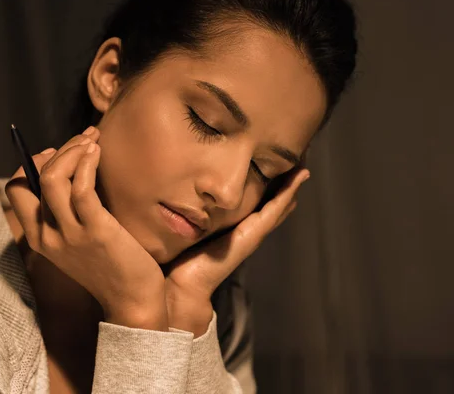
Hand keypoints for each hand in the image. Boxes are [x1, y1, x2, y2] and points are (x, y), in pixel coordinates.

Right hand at [5, 127, 167, 329]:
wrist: (132, 299)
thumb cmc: (111, 264)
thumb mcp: (78, 240)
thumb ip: (66, 214)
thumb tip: (69, 171)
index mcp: (39, 238)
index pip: (15, 190)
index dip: (31, 165)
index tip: (56, 153)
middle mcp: (47, 236)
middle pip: (35, 178)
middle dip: (57, 150)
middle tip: (83, 139)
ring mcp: (69, 234)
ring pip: (54, 178)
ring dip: (72, 150)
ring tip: (92, 140)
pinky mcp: (95, 231)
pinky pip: (80, 187)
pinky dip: (86, 163)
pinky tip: (97, 153)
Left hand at [164, 169, 310, 334]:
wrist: (176, 289)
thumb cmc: (170, 262)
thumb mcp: (174, 230)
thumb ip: (174, 215)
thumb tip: (151, 192)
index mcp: (224, 229)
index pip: (247, 205)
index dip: (260, 187)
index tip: (268, 165)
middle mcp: (240, 232)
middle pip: (267, 206)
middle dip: (280, 186)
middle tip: (296, 164)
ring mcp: (248, 235)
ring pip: (274, 208)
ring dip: (288, 189)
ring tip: (302, 169)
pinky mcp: (249, 237)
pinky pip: (270, 212)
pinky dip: (285, 196)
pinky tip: (296, 180)